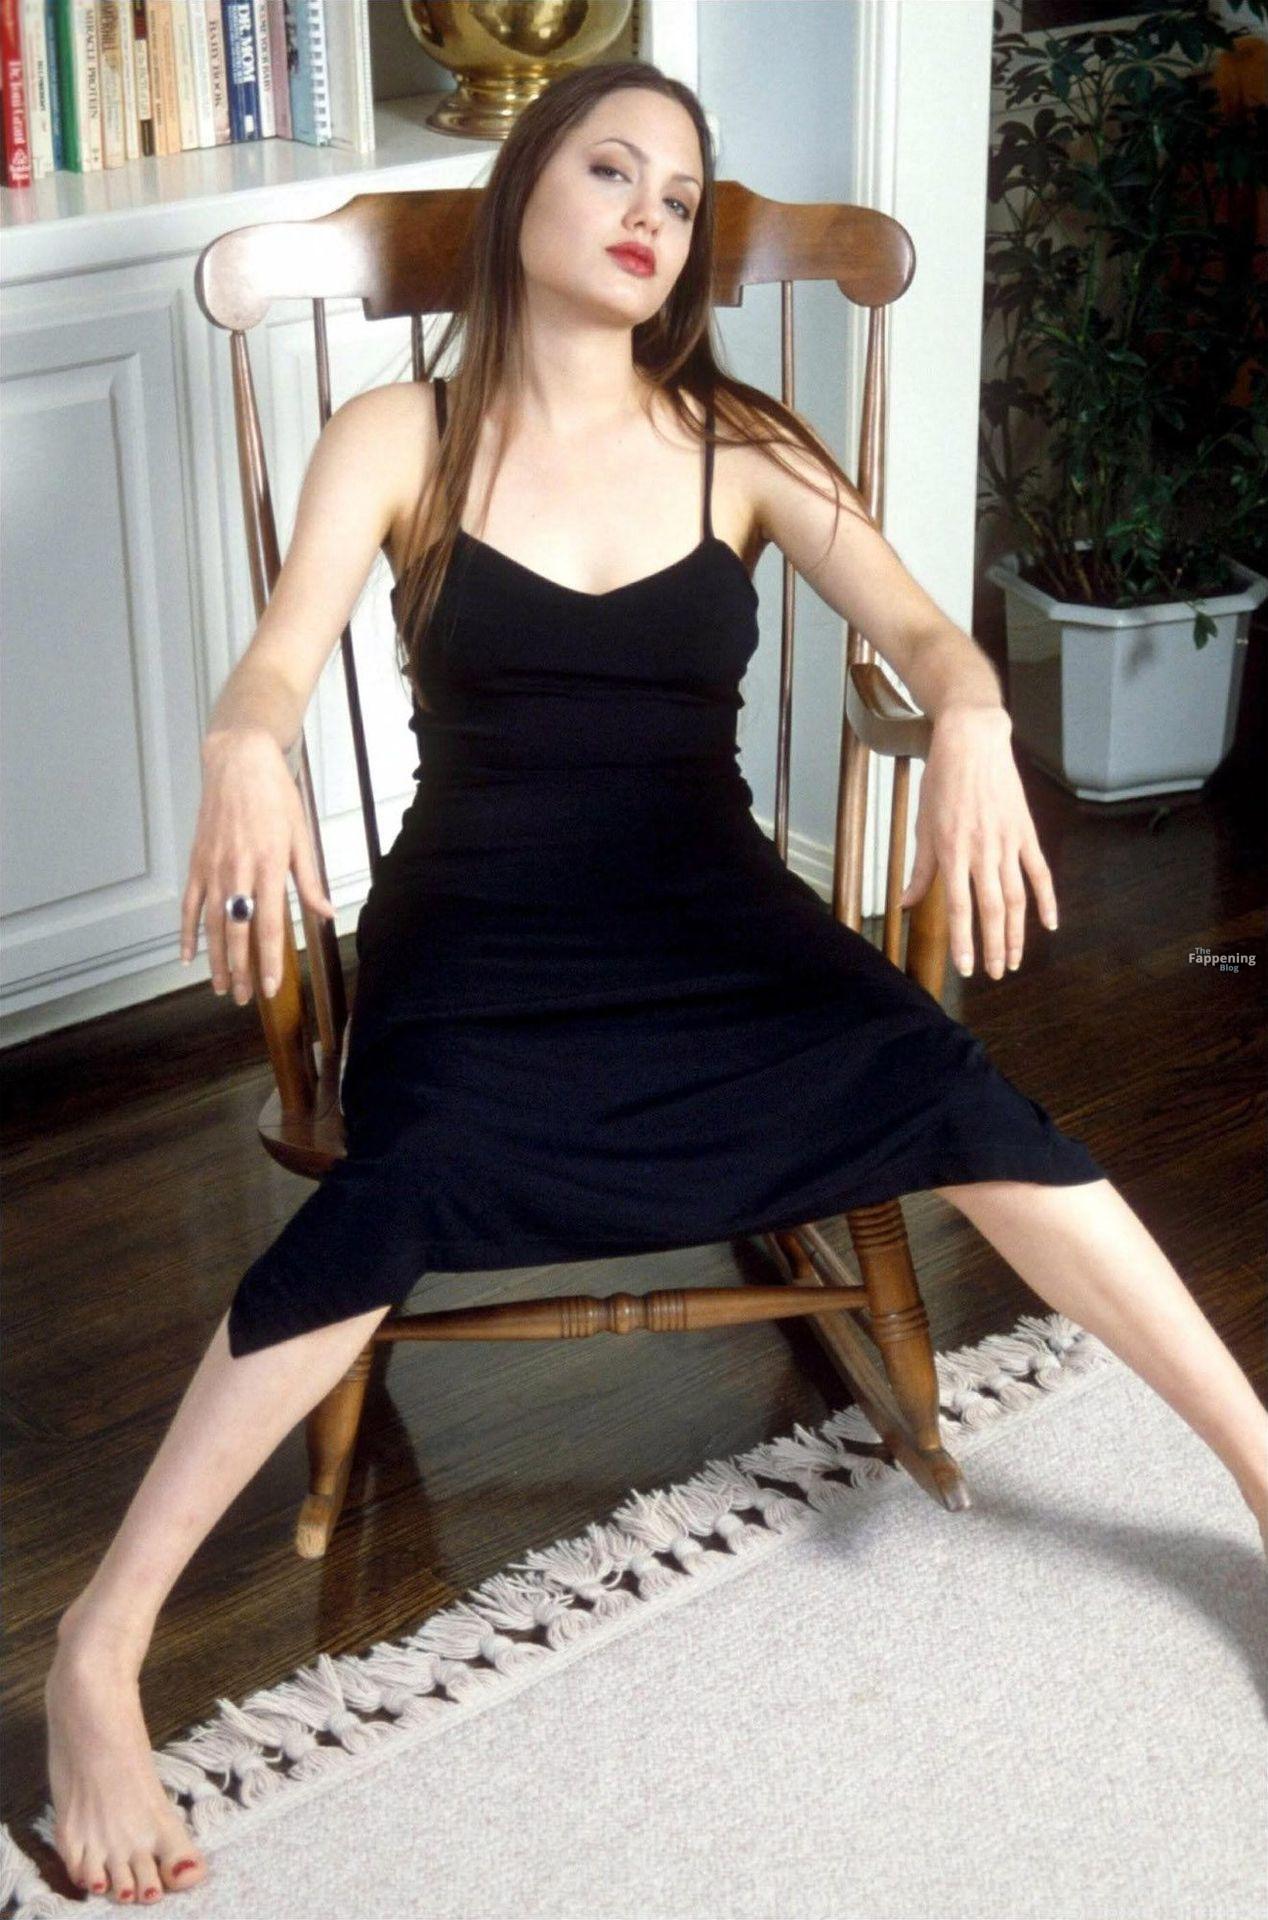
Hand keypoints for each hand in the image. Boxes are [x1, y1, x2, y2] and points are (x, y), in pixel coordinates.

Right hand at [179, 729, 335, 1004]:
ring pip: (211, 924)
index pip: (270, 926)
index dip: (269, 961)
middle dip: (241, 970)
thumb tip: (327, 914)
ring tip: (222, 988)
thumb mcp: (301, 836)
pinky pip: (189, 904)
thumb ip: (310, 880)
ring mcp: (213, 868)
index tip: (270, 988)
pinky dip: (187, 932)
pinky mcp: (197, 862)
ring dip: (216, 960)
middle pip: (238, 932)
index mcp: (269, 866)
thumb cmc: (276, 798)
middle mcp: (239, 871)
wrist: (238, 763)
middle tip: (245, 999)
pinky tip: (188, 957)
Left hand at [898, 704, 1058, 977]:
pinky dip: (1047, 899)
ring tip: (1014, 959)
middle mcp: (982, 852)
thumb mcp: (923, 826)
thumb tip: (905, 903)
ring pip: (1016, 898)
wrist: (972, 742)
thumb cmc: (942, 782)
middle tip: (994, 973)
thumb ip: (920, 870)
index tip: (965, 969)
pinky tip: (1049, 924)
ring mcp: (1007, 843)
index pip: (960, 909)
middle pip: (992, 910)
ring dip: (1016, 933)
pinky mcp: (1025, 832)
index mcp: (952, 852)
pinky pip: (1039, 872)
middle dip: (993, 947)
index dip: (964, 941)